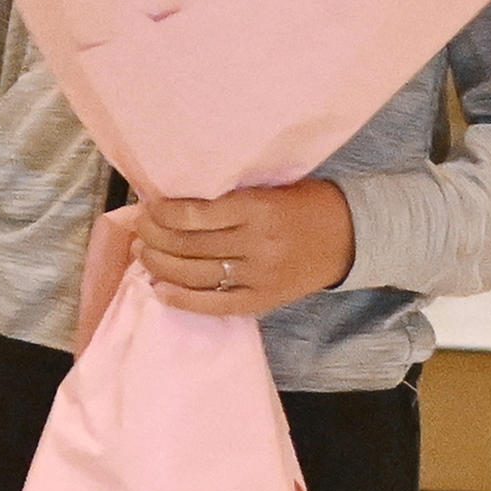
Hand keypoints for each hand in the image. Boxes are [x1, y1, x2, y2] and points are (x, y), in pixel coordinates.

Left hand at [133, 180, 353, 316]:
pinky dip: (183, 299)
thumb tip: (177, 201)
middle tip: (140, 229)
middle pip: (190, 245)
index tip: (148, 206)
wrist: (351, 237)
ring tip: (143, 254)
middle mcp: (256, 244)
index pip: (196, 214)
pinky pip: (215, 304)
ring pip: (196, 274)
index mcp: (258, 208)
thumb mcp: (272, 187)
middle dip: (155, 237)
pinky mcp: (262, 300)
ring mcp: (259, 276)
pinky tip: (160, 289)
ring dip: (161, 265)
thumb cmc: (308, 203)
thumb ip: (231, 197)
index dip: (163, 212)